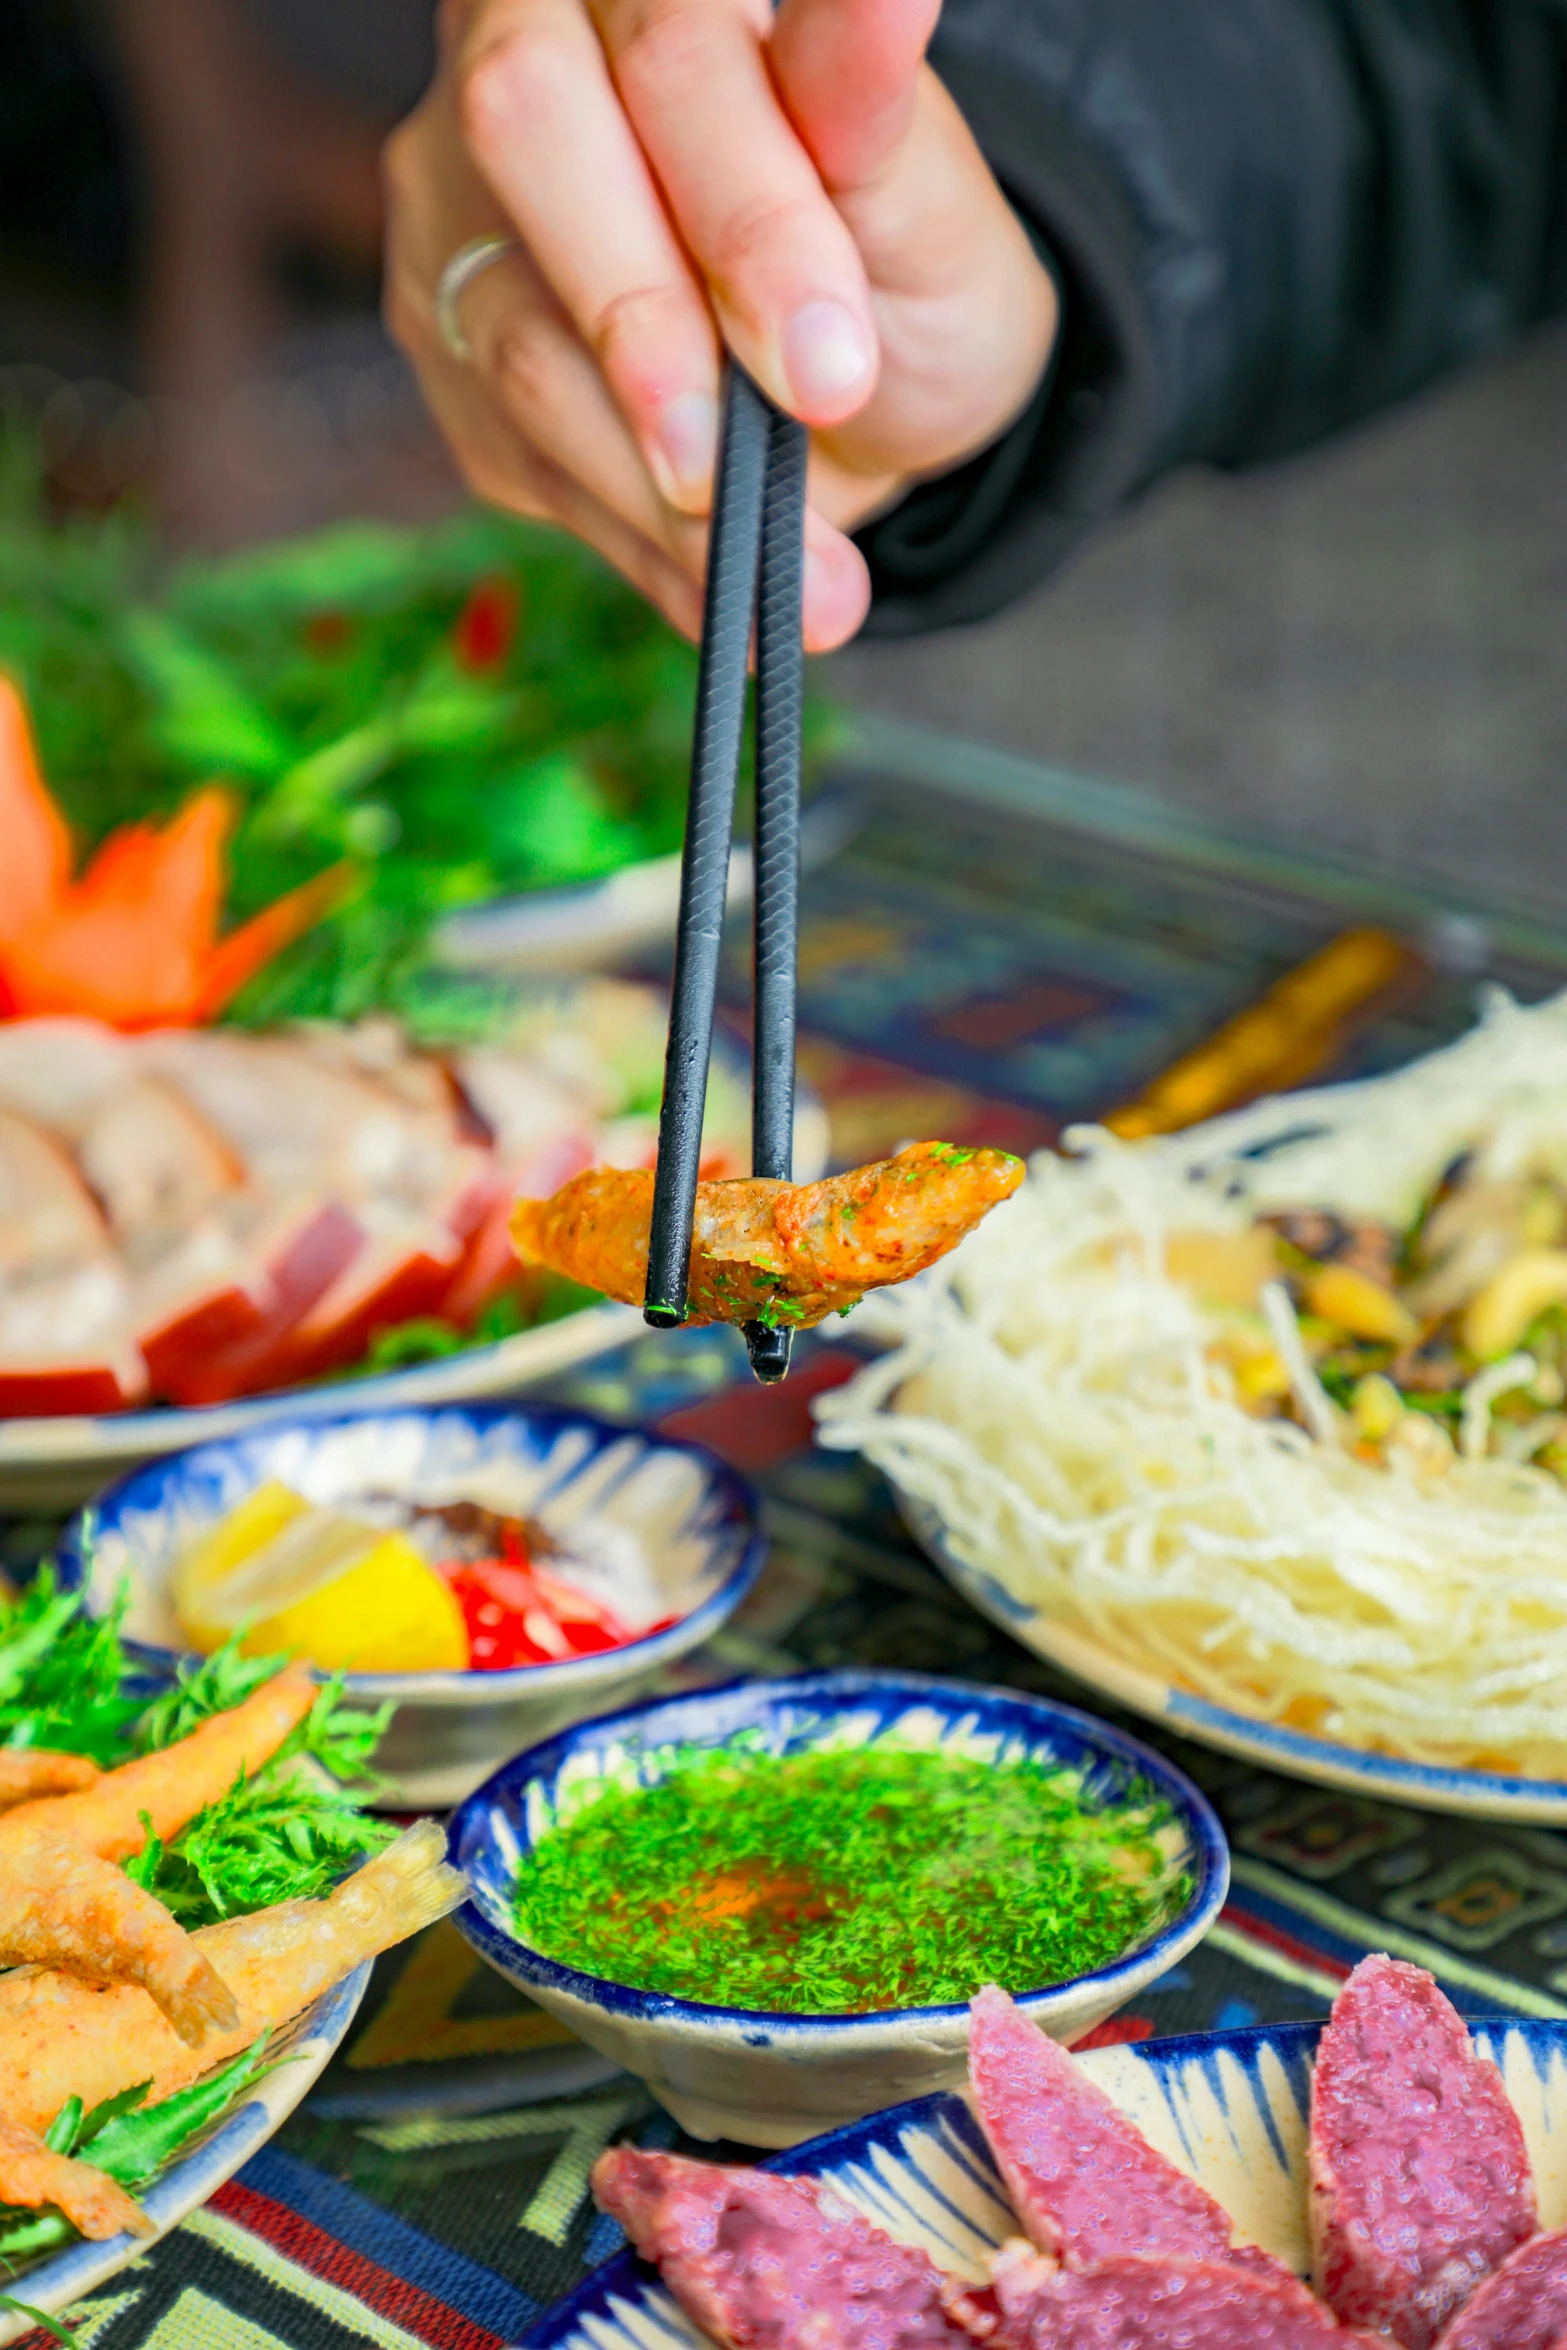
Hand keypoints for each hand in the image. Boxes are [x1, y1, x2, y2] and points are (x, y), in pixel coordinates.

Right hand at [385, 0, 1057, 648]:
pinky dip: (649, 554)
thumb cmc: (892, 256)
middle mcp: (521, 50)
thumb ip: (870, 116)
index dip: (745, 213)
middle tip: (740, 472)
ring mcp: (460, 205)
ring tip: (805, 589)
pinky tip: (741, 603)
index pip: (666, 48)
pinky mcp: (450, 351)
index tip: (832, 366)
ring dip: (659, 494)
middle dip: (647, 327)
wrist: (859, 377)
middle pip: (523, 133)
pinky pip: (525, 461)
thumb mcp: (919, 193)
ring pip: (514, 337)